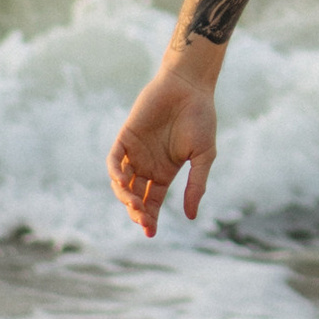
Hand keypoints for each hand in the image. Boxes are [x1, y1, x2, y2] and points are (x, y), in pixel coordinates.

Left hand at [109, 61, 219, 236]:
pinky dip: (115, 173)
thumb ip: (196, 184)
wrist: (190, 86)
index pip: (153, 202)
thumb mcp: (204, 156)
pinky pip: (114, 160)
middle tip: (143, 219)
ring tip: (135, 203)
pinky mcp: (125, 137)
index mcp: (165, 172)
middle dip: (137, 211)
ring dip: (125, 196)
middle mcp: (147, 165)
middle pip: (136, 197)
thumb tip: (191, 217)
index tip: (151, 232)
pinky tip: (124, 182)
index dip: (149, 218)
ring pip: (121, 183)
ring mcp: (135, 152)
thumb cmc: (201, 118)